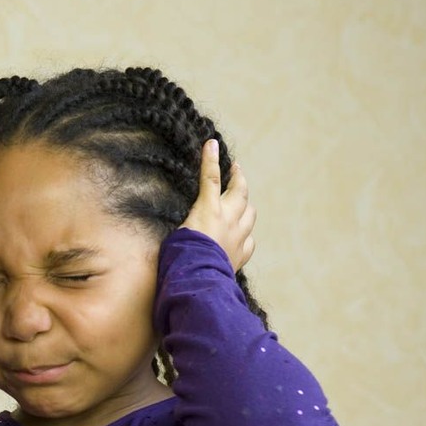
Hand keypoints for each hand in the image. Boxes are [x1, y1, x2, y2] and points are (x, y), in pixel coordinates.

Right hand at [180, 139, 255, 272]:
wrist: (197, 281)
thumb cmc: (179, 257)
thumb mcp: (175, 233)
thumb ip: (187, 222)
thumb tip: (190, 221)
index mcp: (208, 210)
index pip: (211, 178)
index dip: (211, 160)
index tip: (212, 144)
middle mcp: (228, 219)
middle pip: (240, 191)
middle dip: (238, 177)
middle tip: (236, 169)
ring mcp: (238, 236)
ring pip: (250, 213)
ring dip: (246, 204)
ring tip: (241, 200)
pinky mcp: (241, 254)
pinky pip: (249, 239)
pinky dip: (246, 233)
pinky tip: (242, 235)